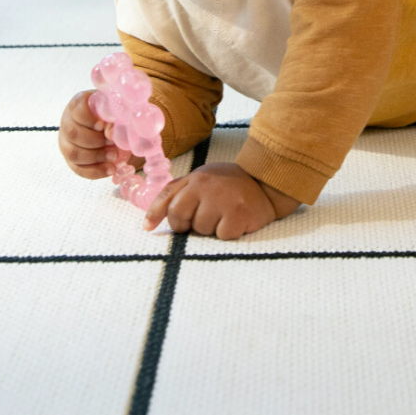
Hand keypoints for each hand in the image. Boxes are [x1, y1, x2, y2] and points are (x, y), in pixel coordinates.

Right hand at [58, 90, 142, 178]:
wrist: (114, 127)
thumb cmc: (114, 114)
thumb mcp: (117, 109)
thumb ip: (116, 115)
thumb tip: (109, 131)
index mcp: (78, 104)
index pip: (76, 109)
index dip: (89, 119)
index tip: (103, 125)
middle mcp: (68, 122)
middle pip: (73, 134)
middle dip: (95, 141)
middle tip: (112, 143)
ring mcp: (66, 142)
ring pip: (72, 153)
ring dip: (95, 157)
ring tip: (113, 156)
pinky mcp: (71, 160)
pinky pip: (78, 169)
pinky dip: (95, 171)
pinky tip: (110, 169)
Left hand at [143, 163, 300, 239]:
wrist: (266, 183)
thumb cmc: (230, 185)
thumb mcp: (203, 179)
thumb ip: (178, 193)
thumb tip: (148, 224)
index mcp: (195, 179)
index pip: (167, 197)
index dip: (156, 214)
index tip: (149, 228)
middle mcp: (205, 187)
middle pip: (179, 218)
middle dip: (187, 224)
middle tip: (205, 217)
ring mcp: (221, 200)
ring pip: (200, 229)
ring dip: (212, 228)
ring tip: (225, 214)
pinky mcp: (237, 215)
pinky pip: (221, 236)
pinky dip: (228, 233)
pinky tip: (237, 220)